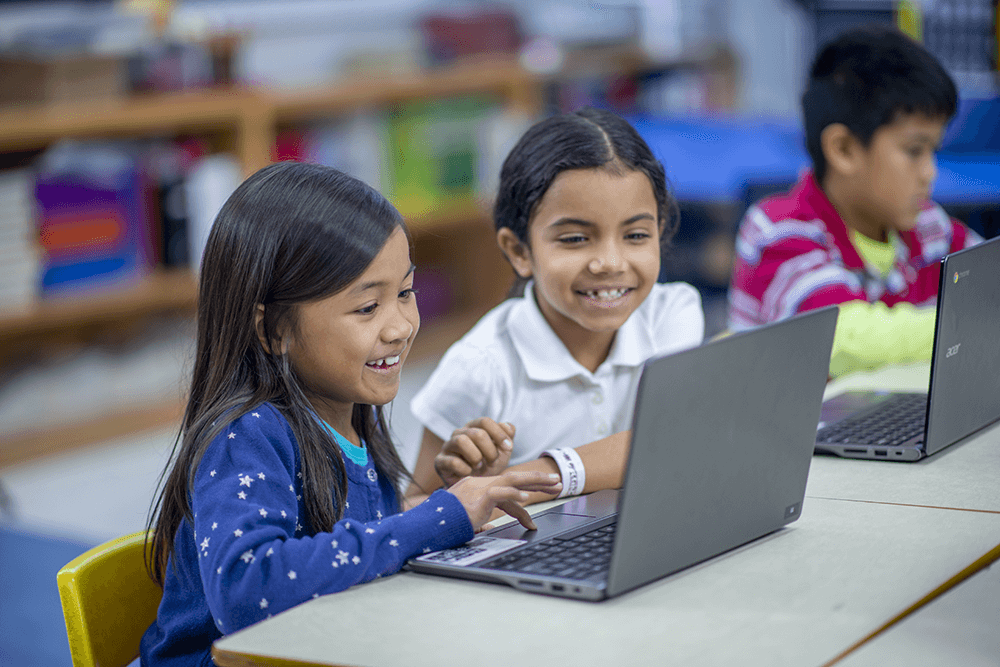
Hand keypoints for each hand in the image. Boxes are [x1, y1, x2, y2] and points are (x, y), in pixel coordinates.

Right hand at [434, 418, 515, 486]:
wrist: (475, 489)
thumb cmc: (488, 466)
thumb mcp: (502, 453)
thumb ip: (508, 437)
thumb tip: (508, 426)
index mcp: (474, 428)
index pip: (485, 421)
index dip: (499, 434)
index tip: (508, 447)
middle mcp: (459, 433)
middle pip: (476, 433)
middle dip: (490, 449)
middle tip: (493, 461)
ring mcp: (448, 446)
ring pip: (461, 441)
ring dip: (476, 456)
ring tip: (479, 466)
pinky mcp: (440, 461)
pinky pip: (452, 461)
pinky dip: (465, 469)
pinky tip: (469, 473)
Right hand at [446, 470, 561, 531]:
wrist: (430, 523)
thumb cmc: (445, 524)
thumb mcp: (467, 522)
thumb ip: (479, 522)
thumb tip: (489, 528)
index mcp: (479, 489)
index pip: (507, 487)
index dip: (525, 493)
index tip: (539, 500)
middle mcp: (481, 484)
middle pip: (515, 478)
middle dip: (538, 480)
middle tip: (558, 482)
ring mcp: (480, 488)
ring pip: (513, 480)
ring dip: (535, 481)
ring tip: (554, 484)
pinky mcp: (479, 497)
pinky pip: (501, 493)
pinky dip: (515, 495)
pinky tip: (528, 499)